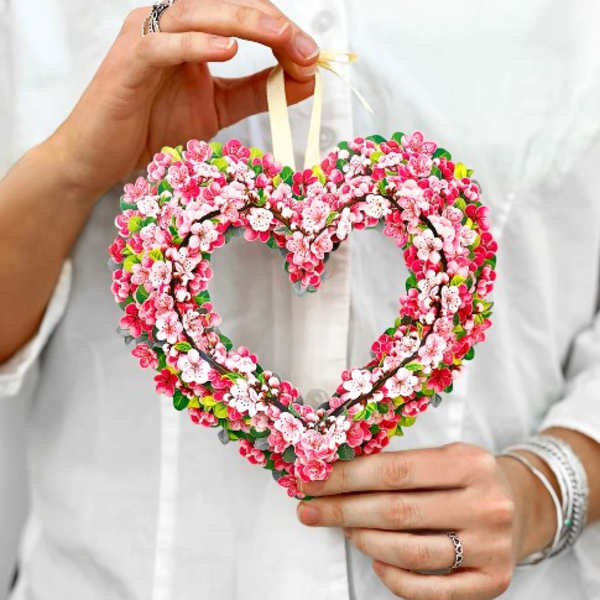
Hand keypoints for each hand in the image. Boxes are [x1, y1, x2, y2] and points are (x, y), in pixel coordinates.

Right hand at [52, 0, 317, 197]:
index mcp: (193, 33)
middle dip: (273, 23)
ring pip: (199, 13)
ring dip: (245, 22)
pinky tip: (227, 50)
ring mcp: (146, 37)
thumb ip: (257, 91)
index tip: (313, 58)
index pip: (244, 15)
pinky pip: (163, 44)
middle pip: (227, 4)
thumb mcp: (219, 108)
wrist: (102, 157)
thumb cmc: (153, 128)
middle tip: (306, 49)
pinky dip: (196, 44)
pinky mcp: (128, 60)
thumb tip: (304, 80)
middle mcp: (170, 25)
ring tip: (282, 37)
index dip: (282, 32)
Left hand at [296, 442, 557, 599]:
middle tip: (309, 509)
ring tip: (342, 528)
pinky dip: (394, 577)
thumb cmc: (468, 477)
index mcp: (469, 462)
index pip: (394, 470)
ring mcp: (492, 546)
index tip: (311, 481)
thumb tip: (335, 476)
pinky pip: (430, 590)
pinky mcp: (492, 582)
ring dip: (363, 540)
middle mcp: (485, 504)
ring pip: (410, 552)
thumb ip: (399, 465)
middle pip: (397, 511)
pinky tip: (375, 559)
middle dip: (342, 510)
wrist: (522, 506)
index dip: (346, 477)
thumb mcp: (443, 456)